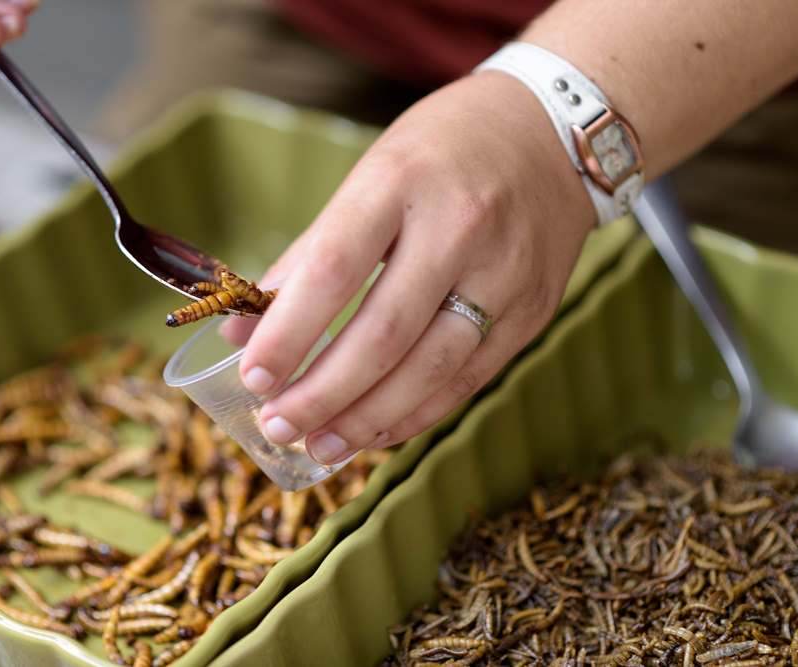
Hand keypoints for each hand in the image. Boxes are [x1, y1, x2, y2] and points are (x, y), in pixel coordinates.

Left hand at [237, 71, 595, 464]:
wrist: (552, 133)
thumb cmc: (442, 152)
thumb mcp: (370, 177)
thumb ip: (309, 255)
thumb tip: (244, 330)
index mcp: (401, 181)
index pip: (335, 269)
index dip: (289, 331)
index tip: (252, 376)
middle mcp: (460, 227)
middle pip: (383, 333)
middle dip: (322, 393)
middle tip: (277, 426)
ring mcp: (505, 272)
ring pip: (430, 369)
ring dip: (366, 418)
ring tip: (319, 446)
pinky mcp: (534, 309)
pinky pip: (468, 379)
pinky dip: (416, 414)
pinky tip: (374, 432)